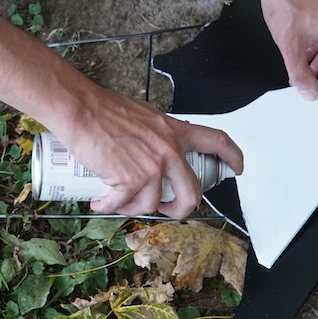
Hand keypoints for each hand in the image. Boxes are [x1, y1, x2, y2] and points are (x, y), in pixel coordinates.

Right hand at [53, 87, 243, 218]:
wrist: (81, 110)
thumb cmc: (103, 109)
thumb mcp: (143, 116)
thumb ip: (157, 133)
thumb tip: (155, 150)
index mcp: (174, 132)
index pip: (216, 141)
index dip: (232, 157)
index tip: (236, 168)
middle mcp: (168, 151)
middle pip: (192, 193)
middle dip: (181, 209)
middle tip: (168, 209)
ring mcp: (151, 168)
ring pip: (153, 205)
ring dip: (133, 208)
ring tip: (118, 201)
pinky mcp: (129, 180)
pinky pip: (122, 204)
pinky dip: (108, 207)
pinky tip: (99, 202)